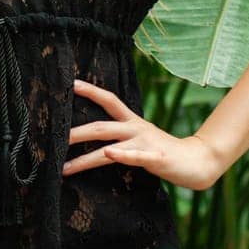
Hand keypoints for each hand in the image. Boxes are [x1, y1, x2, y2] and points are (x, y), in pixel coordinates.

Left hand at [62, 77, 224, 190]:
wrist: (198, 162)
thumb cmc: (163, 153)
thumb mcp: (140, 140)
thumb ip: (120, 138)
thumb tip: (95, 140)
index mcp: (132, 122)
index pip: (109, 100)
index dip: (90, 90)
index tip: (70, 83)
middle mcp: (136, 129)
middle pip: (101, 126)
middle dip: (74, 133)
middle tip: (51, 140)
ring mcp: (145, 143)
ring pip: (110, 144)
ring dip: (85, 157)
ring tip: (64, 165)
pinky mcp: (156, 158)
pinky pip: (135, 157)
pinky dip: (121, 155)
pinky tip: (108, 154)